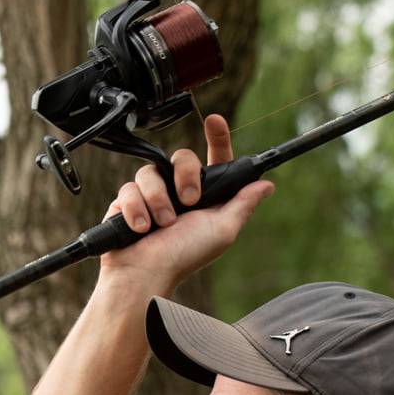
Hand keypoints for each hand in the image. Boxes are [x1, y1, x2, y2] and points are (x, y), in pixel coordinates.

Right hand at [99, 114, 275, 288]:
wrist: (144, 274)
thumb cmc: (183, 257)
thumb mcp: (222, 230)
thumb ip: (242, 204)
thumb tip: (267, 185)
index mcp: (204, 197)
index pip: (214, 159)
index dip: (217, 137)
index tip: (215, 121)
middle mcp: (177, 192)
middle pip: (182, 157)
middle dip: (186, 175)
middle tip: (188, 201)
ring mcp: (151, 196)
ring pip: (151, 172)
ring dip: (159, 200)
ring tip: (161, 225)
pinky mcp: (127, 202)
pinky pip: (129, 189)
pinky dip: (136, 210)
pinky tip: (141, 229)